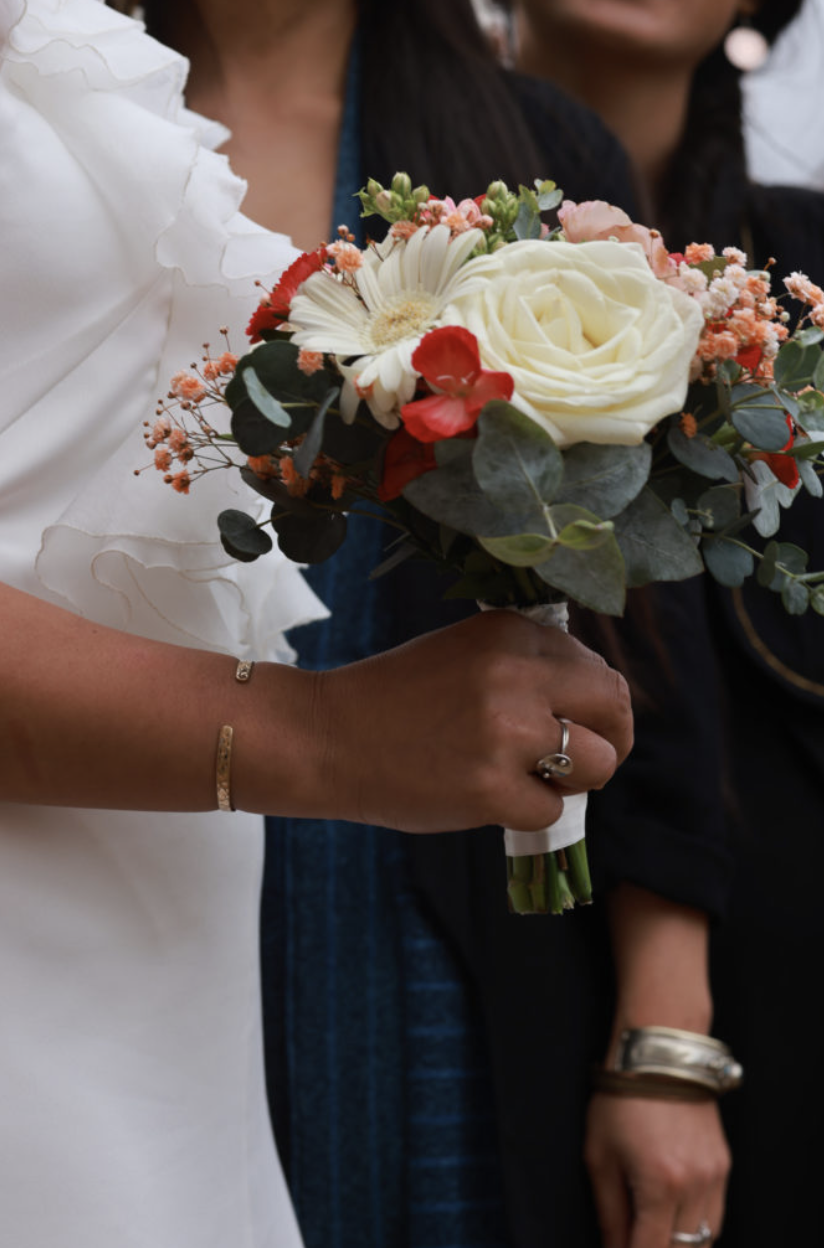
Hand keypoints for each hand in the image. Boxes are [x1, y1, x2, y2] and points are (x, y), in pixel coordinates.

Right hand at [311, 608, 631, 831]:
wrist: (325, 736)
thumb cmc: (393, 698)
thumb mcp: (465, 653)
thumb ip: (526, 666)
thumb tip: (591, 702)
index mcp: (511, 632)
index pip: (597, 668)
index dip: (598, 706)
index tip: (582, 726)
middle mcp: (515, 673)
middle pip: (613, 708)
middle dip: (611, 742)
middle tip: (585, 764)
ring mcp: (505, 732)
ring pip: (595, 764)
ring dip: (573, 781)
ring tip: (530, 780)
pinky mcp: (490, 788)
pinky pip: (550, 811)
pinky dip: (526, 813)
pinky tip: (487, 798)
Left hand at [584, 1094, 729, 1247]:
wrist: (660, 1053)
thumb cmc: (623, 1097)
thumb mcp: (600, 1154)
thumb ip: (609, 1210)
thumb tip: (612, 1247)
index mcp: (659, 1184)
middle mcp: (694, 1186)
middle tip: (632, 1242)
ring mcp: (714, 1176)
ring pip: (706, 1239)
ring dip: (680, 1245)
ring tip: (652, 1235)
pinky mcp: (724, 1164)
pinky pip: (716, 1214)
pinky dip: (697, 1227)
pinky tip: (675, 1220)